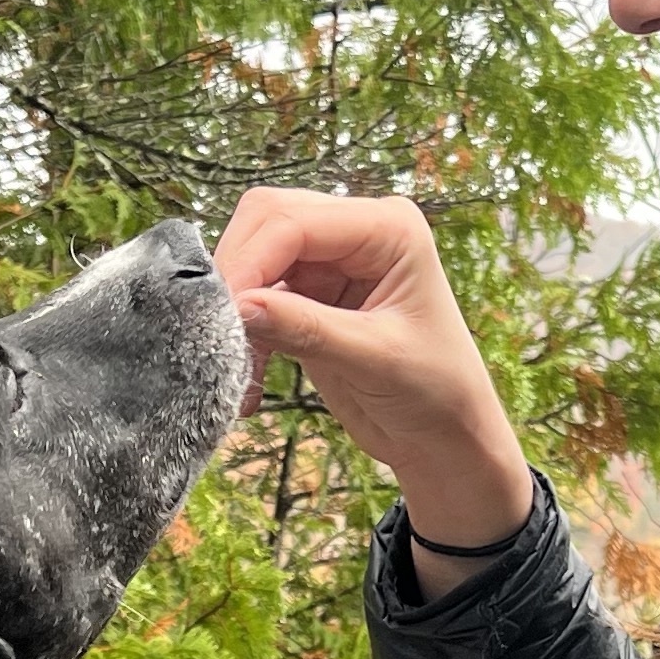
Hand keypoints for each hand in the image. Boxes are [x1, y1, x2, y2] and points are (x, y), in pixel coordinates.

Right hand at [214, 189, 532, 573]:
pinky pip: (256, 296)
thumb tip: (238, 307)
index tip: (222, 313)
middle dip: (237, 273)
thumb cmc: (436, 393)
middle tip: (215, 331)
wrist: (444, 438)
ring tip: (231, 362)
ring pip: (254, 257)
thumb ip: (306, 328)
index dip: (251, 261)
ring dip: (235, 306)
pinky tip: (245, 377)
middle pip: (266, 222)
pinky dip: (243, 332)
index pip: (295, 220)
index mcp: (388, 228)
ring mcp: (331, 261)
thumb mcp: (374, 359)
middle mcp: (357, 232)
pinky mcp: (310, 296)